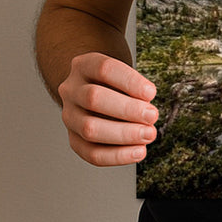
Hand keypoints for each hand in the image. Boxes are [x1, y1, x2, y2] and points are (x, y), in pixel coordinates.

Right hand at [57, 52, 158, 166]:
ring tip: (148, 134)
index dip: (130, 81)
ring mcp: (69, 115)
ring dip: (124, 134)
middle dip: (127, 110)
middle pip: (94, 98)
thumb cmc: (114, 81)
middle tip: (152, 116)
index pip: (104, 69)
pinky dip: (117, 156)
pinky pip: (91, 153)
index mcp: (84, 65)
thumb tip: (147, 108)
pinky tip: (138, 151)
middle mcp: (71, 89)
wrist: (92, 90)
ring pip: (89, 128)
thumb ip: (134, 87)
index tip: (151, 93)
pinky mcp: (73, 138)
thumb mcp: (122, 73)